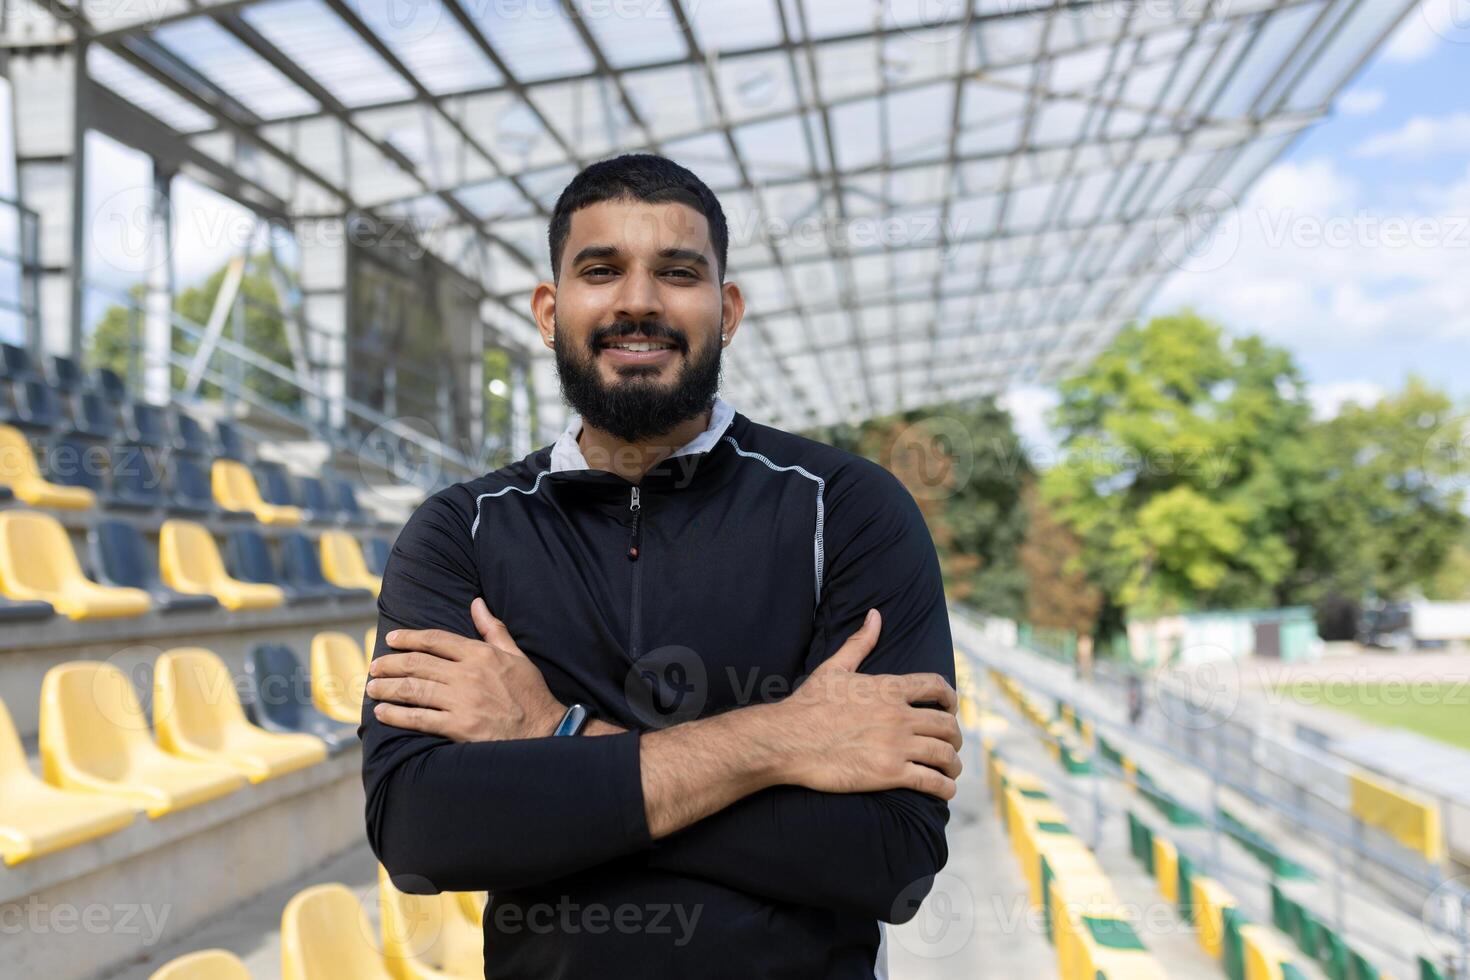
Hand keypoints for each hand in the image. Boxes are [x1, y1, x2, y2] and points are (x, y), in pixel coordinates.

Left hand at [367, 598, 565, 741]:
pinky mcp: (459, 727)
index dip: (409, 638)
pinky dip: (397, 715)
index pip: (436, 639)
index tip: (391, 639)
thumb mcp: (517, 655)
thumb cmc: (530, 694)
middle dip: (390, 663)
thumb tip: (477, 603)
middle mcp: (468, 674)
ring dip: (386, 688)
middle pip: (418, 663)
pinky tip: (383, 713)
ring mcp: (462, 701)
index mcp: (481, 654)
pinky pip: (419, 718)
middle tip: (374, 666)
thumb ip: (493, 629)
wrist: (545, 731)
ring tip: (371, 688)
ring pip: (413, 689)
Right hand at [764, 609, 962, 799]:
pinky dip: (944, 788)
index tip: (951, 708)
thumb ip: (859, 642)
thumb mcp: (834, 668)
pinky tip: (943, 790)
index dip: (951, 698)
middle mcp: (899, 715)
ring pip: (944, 754)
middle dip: (955, 736)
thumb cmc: (808, 705)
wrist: (788, 740)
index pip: (936, 686)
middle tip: (951, 745)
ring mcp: (896, 745)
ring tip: (950, 771)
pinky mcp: (890, 773)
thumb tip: (875, 615)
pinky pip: (931, 781)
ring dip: (953, 764)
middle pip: (947, 724)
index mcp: (889, 689)